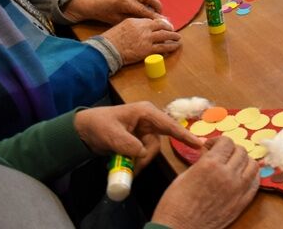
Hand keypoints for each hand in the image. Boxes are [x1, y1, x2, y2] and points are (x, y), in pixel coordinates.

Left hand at [64, 0, 162, 24]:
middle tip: (160, 16)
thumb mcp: (118, 20)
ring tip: (155, 11)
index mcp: (125, 2)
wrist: (94, 3)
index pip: (145, 10)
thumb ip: (134, 20)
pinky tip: (148, 7)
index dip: (154, 17)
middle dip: (157, 6)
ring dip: (154, 2)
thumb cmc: (104, 14)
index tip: (162, 22)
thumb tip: (148, 23)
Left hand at [74, 102, 201, 173]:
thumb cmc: (97, 125)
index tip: (199, 143)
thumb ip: (128, 144)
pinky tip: (126, 165)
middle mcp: (148, 121)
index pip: (169, 124)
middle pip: (157, 143)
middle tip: (132, 169)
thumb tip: (142, 153)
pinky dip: (136, 162)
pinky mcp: (139, 140)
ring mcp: (144, 131)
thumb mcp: (111, 134)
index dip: (184, 134)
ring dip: (139, 162)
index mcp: (145, 112)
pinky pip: (143, 153)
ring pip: (150, 151)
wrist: (83, 131)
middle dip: (145, 157)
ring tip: (124, 168)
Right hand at [102, 17, 180, 64]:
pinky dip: (170, 47)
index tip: (165, 25)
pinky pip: (162, 48)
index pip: (153, 20)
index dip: (161, 23)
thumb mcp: (123, 26)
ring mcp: (147, 39)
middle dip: (170, 28)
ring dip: (173, 37)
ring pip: (165, 36)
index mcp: (137, 21)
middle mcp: (144, 28)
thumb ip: (135, 25)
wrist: (107, 49)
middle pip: (162, 26)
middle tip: (174, 31)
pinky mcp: (147, 50)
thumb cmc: (112, 39)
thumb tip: (144, 27)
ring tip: (178, 38)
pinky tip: (174, 47)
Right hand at [152, 137, 259, 228]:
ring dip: (244, 161)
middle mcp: (227, 175)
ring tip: (233, 164)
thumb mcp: (184, 175)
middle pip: (241, 151)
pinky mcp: (242, 203)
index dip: (218, 141)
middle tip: (222, 155)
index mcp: (210, 165)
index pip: (226, 142)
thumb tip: (210, 152)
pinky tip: (242, 176)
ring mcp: (238, 190)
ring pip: (252, 165)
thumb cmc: (175, 204)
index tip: (212, 146)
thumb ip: (202, 161)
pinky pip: (255, 183)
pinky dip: (251, 176)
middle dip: (231, 150)